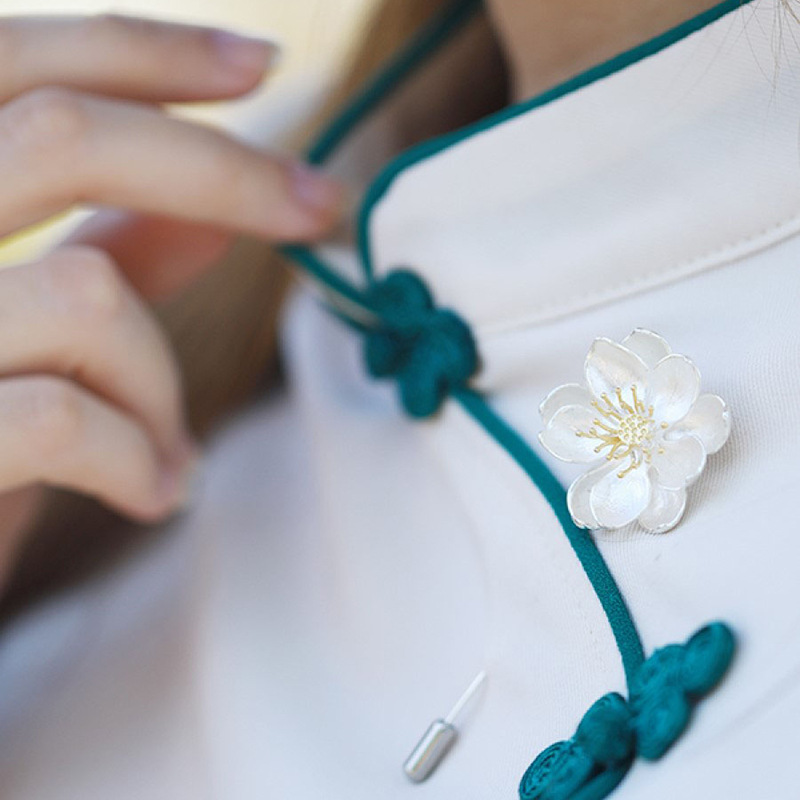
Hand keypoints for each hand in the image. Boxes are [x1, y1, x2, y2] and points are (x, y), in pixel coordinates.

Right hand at [0, 14, 344, 572]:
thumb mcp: (34, 340)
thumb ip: (111, 257)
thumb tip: (223, 202)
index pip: (5, 62)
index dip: (139, 51)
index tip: (260, 63)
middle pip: (57, 136)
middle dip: (221, 168)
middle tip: (322, 202)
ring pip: (85, 299)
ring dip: (161, 381)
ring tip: (172, 452)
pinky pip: (62, 419)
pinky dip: (136, 456)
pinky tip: (152, 491)